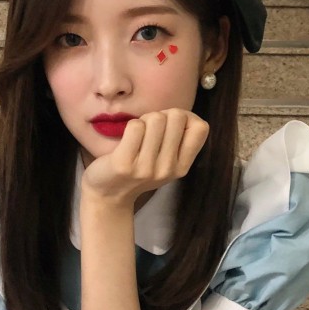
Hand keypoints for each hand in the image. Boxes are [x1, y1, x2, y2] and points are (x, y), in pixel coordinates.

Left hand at [82, 109, 208, 207]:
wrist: (108, 195)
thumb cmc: (138, 169)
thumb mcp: (166, 162)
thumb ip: (179, 141)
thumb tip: (183, 115)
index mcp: (182, 168)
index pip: (200, 128)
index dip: (186, 117)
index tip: (170, 126)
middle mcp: (167, 169)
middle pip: (176, 116)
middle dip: (161, 116)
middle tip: (149, 131)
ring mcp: (146, 168)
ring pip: (156, 118)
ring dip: (144, 120)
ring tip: (137, 136)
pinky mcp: (124, 164)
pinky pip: (135, 126)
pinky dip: (130, 126)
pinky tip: (126, 141)